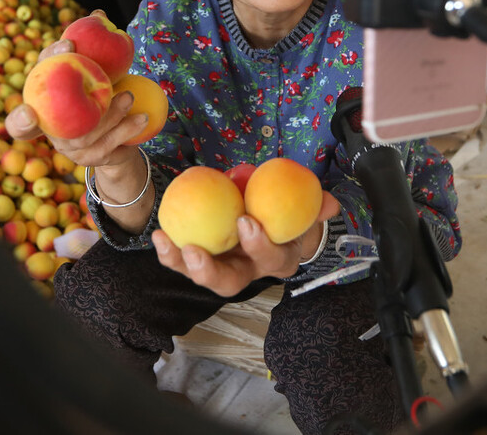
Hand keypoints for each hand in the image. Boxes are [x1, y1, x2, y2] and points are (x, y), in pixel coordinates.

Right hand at [3, 16, 146, 167]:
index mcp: (41, 103)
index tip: (42, 86)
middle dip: (73, 97)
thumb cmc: (99, 93)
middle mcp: (48, 127)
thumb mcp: (94, 69)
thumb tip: (98, 14)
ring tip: (129, 95)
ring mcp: (66, 146)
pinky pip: (106, 146)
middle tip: (95, 76)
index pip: (23, 95)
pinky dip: (126, 129)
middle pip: (51, 119)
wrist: (115, 135)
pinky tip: (143, 117)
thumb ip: (90, 45)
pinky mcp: (88, 159)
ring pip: (84, 134)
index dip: (24, 83)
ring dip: (109, 114)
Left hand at [151, 193, 340, 297]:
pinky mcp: (202, 259)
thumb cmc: (289, 214)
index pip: (270, 258)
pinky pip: (183, 259)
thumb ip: (316, 205)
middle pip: (228, 283)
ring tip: (165, 242)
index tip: (246, 221)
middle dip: (210, 272)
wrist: (272, 218)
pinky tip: (157, 234)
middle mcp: (248, 271)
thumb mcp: (305, 208)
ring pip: (201, 276)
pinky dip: (169, 250)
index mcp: (277, 260)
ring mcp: (223, 268)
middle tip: (193, 250)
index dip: (258, 245)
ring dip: (180, 263)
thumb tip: (329, 203)